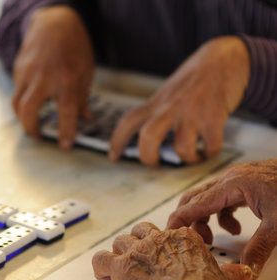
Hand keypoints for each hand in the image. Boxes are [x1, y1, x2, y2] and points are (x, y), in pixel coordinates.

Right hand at [12, 5, 92, 149]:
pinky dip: (23, 101)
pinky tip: (32, 102)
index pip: (66, 112)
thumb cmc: (74, 46)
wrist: (54, 21)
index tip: (65, 146)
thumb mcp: (85, 71)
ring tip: (32, 124)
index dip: (66, 132)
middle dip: (32, 129)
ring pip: (17, 104)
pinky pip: (17, 91)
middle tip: (39, 137)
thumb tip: (86, 119)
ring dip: (23, 119)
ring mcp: (27, 73)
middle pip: (28, 111)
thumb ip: (83, 97)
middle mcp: (43, 77)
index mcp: (65, 79)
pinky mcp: (18, 70)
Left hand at [92, 222, 251, 279]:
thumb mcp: (225, 277)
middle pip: (138, 232)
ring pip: (119, 242)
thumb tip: (241, 272)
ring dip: (118, 255)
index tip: (161, 258)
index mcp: (181, 237)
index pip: (165, 232)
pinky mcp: (121, 266)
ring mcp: (137, 251)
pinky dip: (99, 268)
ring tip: (123, 272)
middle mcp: (157, 239)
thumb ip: (230, 271)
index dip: (160, 245)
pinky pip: (99, 259)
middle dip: (136, 245)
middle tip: (138, 261)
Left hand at [109, 36, 249, 165]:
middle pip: (148, 137)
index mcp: (156, 102)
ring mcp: (192, 112)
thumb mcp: (168, 92)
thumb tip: (149, 139)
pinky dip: (210, 153)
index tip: (113, 156)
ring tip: (192, 156)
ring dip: (188, 159)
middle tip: (156, 163)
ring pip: (182, 147)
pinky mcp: (215, 116)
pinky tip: (209, 149)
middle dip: (149, 157)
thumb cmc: (195, 78)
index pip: (128, 121)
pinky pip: (211, 146)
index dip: (117, 141)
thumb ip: (158, 111)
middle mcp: (170, 107)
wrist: (225, 57)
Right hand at [167, 159, 276, 276]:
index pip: (195, 204)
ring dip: (206, 219)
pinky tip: (236, 228)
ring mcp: (239, 179)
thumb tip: (245, 268)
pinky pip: (222, 198)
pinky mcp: (247, 183)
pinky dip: (221, 214)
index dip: (179, 220)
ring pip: (208, 198)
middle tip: (188, 240)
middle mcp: (231, 178)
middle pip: (195, 198)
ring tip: (213, 238)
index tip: (168, 234)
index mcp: (234, 185)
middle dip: (189, 220)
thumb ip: (259, 247)